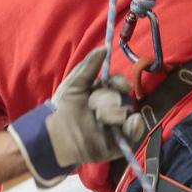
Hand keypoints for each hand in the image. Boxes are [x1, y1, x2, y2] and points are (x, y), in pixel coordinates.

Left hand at [7, 47, 144, 186]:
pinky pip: (135, 133)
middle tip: (99, 105)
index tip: (118, 84)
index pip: (119, 84)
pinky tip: (127, 124)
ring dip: (115, 114)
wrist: (56, 135)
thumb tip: (104, 48)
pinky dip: (134, 127)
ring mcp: (117, 126)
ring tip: (100, 119)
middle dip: (113, 99)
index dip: (120, 83)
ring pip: (129, 113)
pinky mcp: (120, 143)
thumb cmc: (63, 107)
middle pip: (125, 98)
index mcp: (102, 94)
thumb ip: (89, 66)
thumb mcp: (75, 84)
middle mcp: (111, 109)